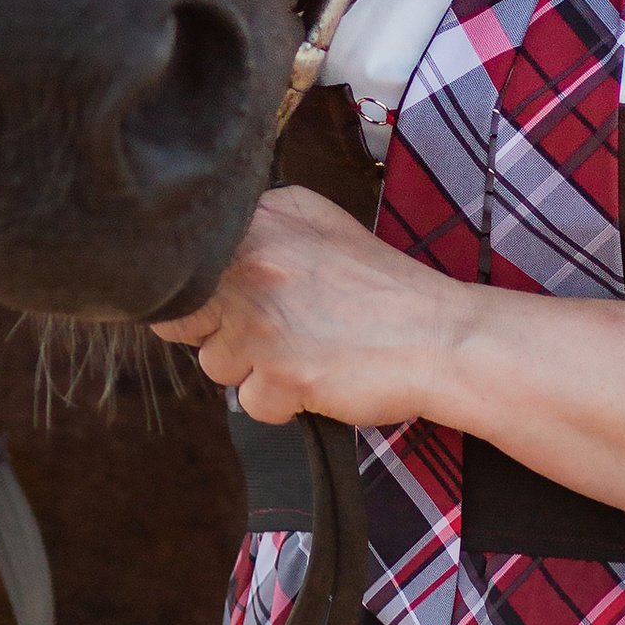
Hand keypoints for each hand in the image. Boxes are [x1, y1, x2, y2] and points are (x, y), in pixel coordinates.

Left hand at [155, 186, 471, 428]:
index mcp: (262, 220)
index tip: (242, 303)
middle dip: (227, 334)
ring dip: (253, 371)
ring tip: (305, 353)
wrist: (440, 336)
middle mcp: (253, 262)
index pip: (183, 267)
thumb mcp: (320, 226)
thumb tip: (197, 262)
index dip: (207, 295)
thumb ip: (257, 232)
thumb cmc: (382, 289)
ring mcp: (263, 319)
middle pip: (191, 320)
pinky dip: (280, 403)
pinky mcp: (280, 372)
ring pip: (216, 366)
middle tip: (282, 331)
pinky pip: (251, 404)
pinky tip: (317, 379)